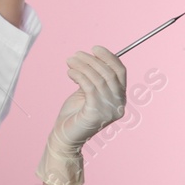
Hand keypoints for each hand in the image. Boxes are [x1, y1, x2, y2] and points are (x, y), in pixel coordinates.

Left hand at [37, 45, 126, 184]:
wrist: (64, 136)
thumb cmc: (74, 114)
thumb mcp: (88, 92)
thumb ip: (94, 78)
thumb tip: (92, 56)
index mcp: (120, 98)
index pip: (120, 72)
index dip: (109, 57)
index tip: (95, 48)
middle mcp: (118, 104)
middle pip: (110, 73)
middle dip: (92, 60)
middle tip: (76, 54)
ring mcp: (108, 110)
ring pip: (99, 78)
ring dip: (83, 66)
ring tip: (70, 61)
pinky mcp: (96, 113)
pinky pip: (90, 87)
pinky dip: (79, 75)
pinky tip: (69, 72)